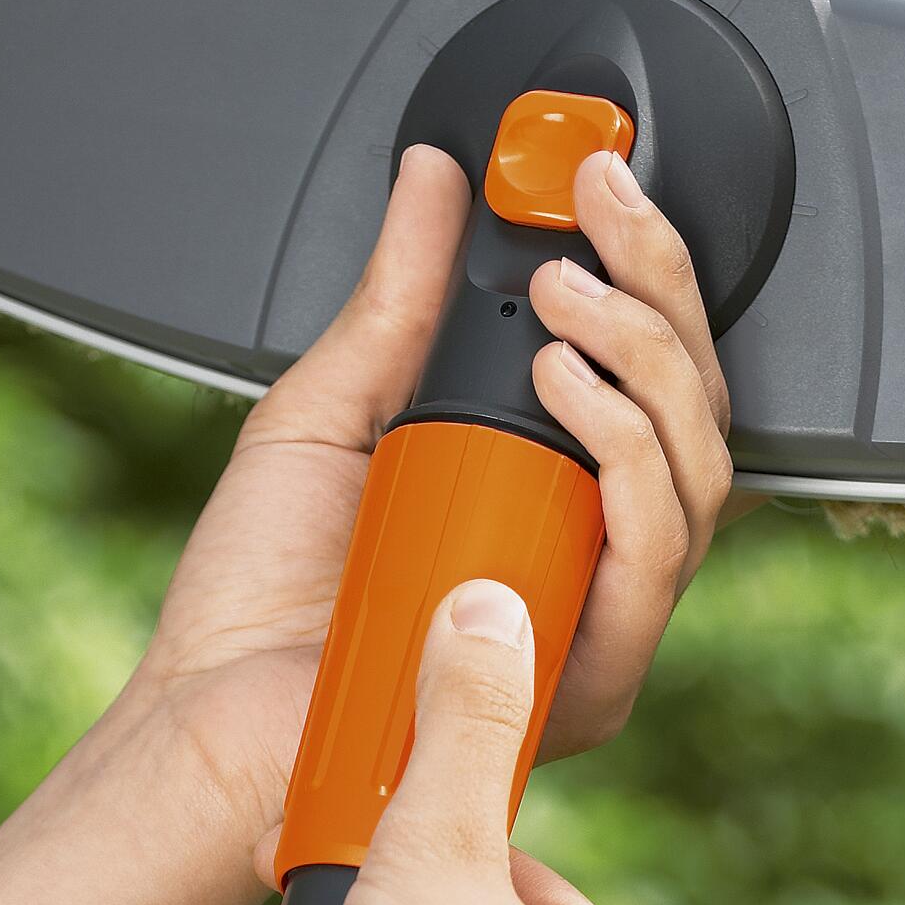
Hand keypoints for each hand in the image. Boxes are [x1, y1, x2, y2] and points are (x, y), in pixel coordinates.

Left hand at [126, 142, 736, 858]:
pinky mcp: (587, 677)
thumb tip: (432, 182)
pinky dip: (626, 464)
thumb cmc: (254, 606)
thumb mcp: (328, 409)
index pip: (642, 374)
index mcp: (542, 493)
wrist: (205, 725)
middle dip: (659, 288)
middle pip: (694, 411)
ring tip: (559, 303)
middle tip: (595, 210)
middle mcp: (585, 554)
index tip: (595, 178)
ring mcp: (595, 617)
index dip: (645, 269)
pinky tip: (566, 395)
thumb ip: (395, 298)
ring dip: (643, 363)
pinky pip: (654, 563)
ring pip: (699, 476)